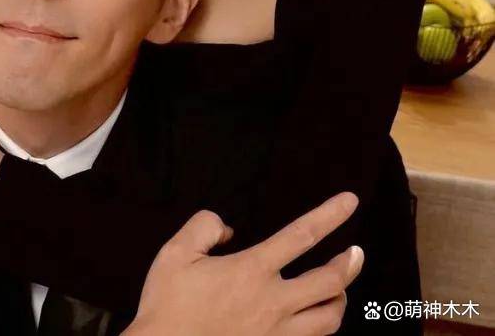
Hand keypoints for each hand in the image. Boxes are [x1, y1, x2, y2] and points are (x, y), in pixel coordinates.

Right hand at [124, 191, 362, 335]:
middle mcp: (272, 302)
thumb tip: (226, 227)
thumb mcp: (175, 252)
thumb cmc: (168, 305)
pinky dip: (320, 330)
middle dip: (349, 264)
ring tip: (339, 289)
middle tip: (357, 252)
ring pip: (328, 320)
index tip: (349, 202)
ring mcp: (275, 334)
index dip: (330, 215)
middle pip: (329, 283)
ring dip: (339, 300)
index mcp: (252, 270)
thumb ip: (204, 227)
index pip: (302, 235)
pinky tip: (315, 321)